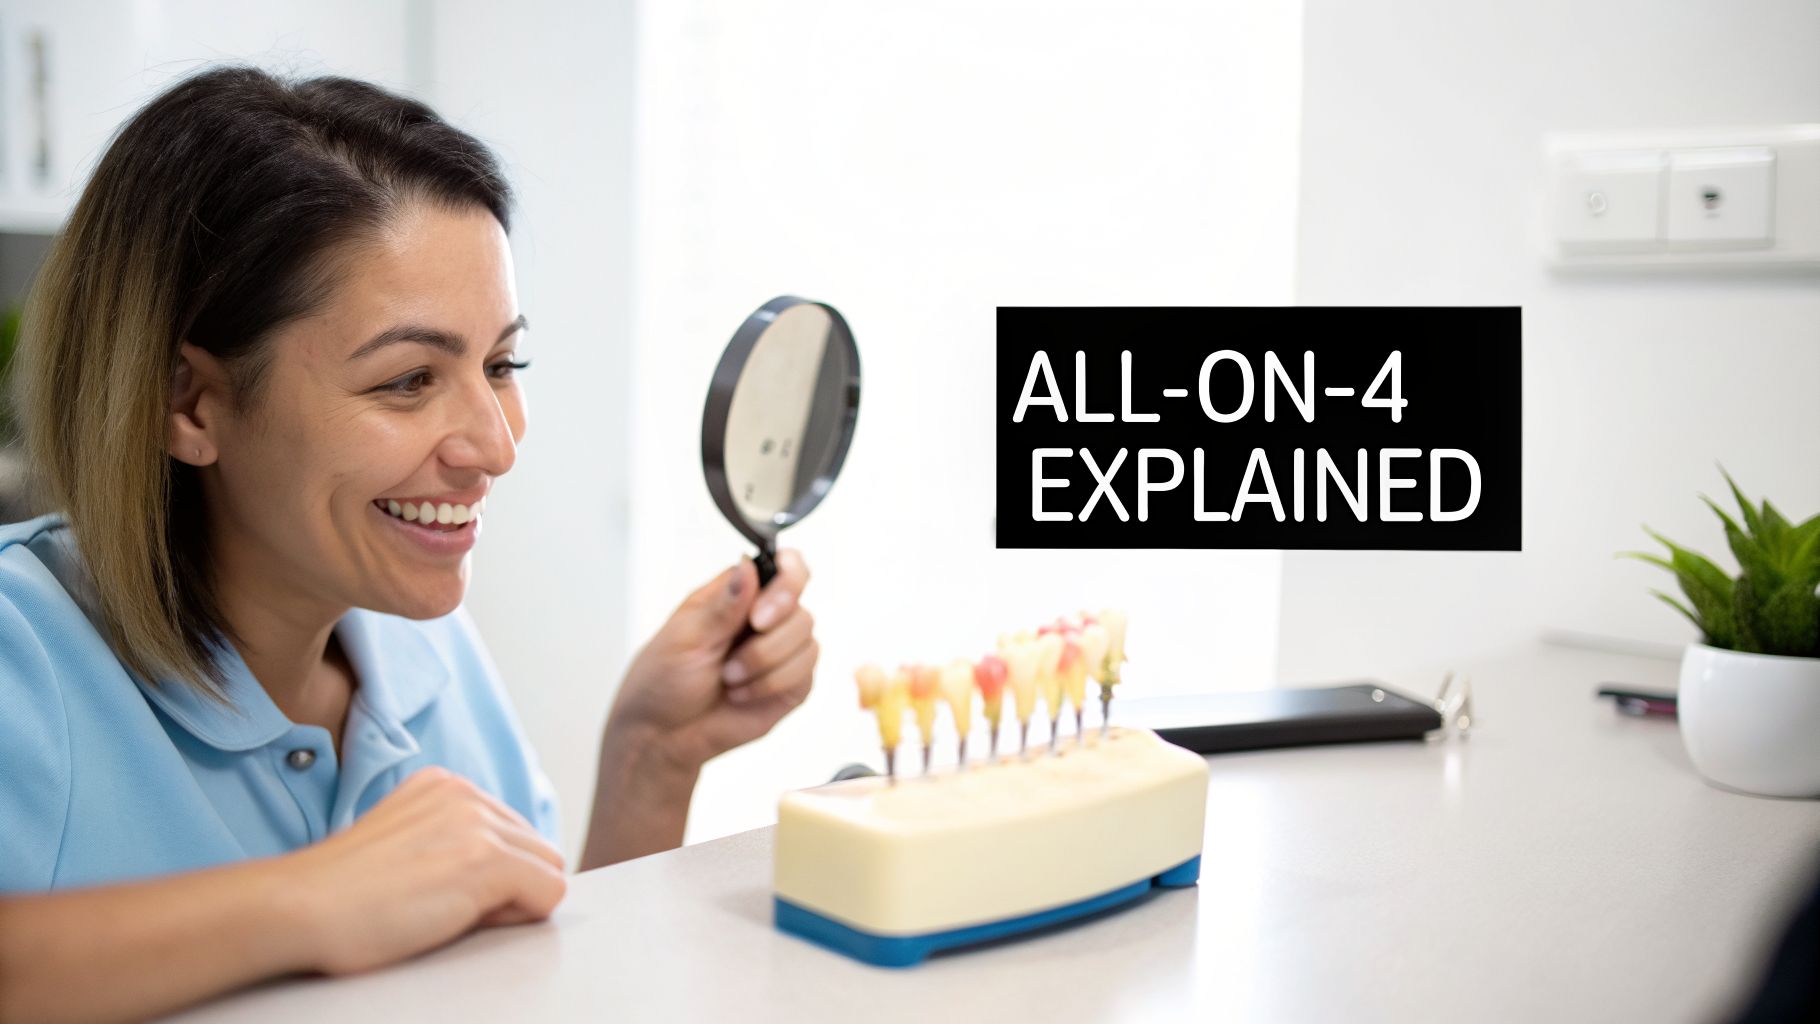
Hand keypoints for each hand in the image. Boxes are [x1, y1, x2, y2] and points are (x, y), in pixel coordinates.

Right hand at [279, 766, 566, 974]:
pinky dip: (518, 918)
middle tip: (450, 910)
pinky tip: (462, 920)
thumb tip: (502, 873)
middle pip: (536, 848)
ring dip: (512, 902)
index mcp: (445, 786)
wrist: (299, 908)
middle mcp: (466, 794)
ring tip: (450, 914)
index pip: (510, 832)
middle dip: (509, 886)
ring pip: (548, 869)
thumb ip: (448, 839)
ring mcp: (477, 823)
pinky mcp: (486, 859)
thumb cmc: (338, 894)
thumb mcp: (402, 841)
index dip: (489, 875)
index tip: (444, 893)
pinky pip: (549, 892)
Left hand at [609, 549, 818, 770]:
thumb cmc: (664, 679)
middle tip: (731, 657)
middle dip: (770, 635)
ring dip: (764, 664)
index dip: (788, 580)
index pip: (785, 566)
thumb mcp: (686, 637)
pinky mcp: (792, 683)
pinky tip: (741, 694)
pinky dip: (770, 685)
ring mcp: (782, 651)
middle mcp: (766, 617)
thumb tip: (747, 565)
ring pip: (807, 640)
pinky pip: (805, 673)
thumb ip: (724, 605)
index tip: (760, 613)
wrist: (664, 733)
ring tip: (729, 678)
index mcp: (738, 594)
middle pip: (800, 606)